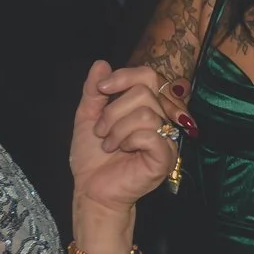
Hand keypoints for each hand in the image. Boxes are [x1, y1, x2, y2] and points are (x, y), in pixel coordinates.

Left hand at [69, 61, 178, 219]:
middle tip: (102, 131)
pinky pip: (151, 135)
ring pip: (147, 113)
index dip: (124, 76)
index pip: (147, 76)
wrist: (91, 190)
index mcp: (145, 107)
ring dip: (118, 128)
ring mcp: (166, 139)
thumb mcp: (87, 117)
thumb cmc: (93, 158)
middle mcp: (160, 120)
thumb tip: (101, 63)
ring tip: (109, 145)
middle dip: (114, 110)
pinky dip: (129, 140)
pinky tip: (122, 152)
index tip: (101, 89)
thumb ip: (94, 91)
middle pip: (145, 91)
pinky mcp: (166, 158)